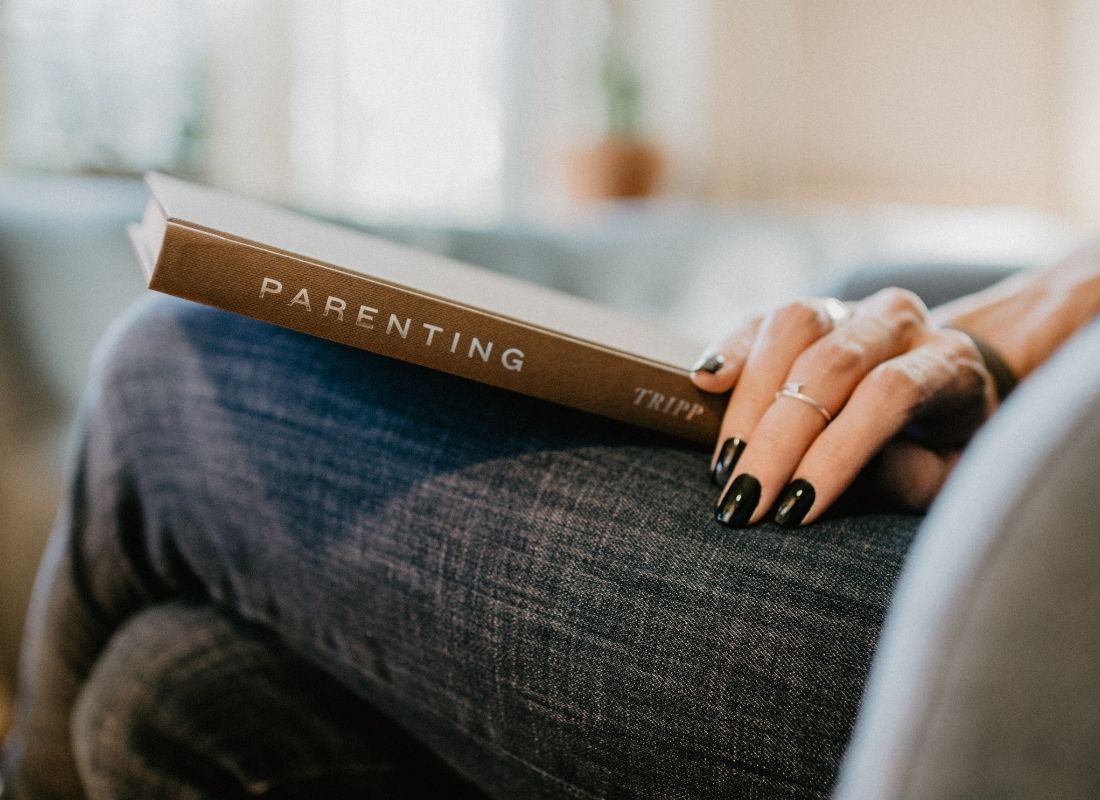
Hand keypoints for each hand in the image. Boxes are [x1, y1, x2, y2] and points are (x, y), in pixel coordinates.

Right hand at [691, 288, 995, 527]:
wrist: (947, 385)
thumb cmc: (948, 447)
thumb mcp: (950, 479)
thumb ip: (908, 476)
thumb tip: (850, 474)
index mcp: (949, 363)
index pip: (890, 393)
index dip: (838, 451)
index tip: (795, 508)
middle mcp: (901, 321)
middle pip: (832, 363)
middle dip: (778, 438)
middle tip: (744, 500)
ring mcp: (851, 308)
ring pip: (792, 326)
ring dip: (750, 399)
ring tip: (726, 463)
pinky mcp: (809, 312)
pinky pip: (762, 319)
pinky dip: (731, 349)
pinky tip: (705, 383)